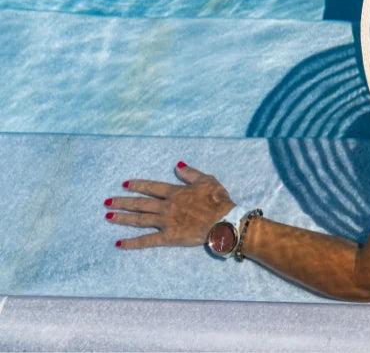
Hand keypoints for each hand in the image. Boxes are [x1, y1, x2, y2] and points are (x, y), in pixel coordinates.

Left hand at [106, 163, 233, 248]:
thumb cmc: (217, 200)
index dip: (137, 185)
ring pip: (139, 220)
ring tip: (108, 217)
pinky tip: (119, 244)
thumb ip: (190, 173)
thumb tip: (177, 165)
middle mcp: (166, 206)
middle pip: (140, 203)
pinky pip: (147, 240)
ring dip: (123, 218)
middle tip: (107, 202)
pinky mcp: (168, 237)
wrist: (223, 221)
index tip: (124, 184)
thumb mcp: (207, 180)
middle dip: (122, 202)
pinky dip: (133, 243)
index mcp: (175, 192)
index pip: (151, 187)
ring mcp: (166, 222)